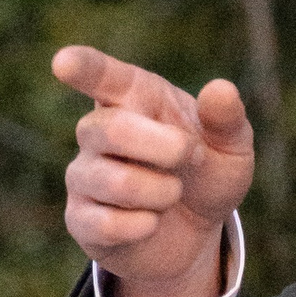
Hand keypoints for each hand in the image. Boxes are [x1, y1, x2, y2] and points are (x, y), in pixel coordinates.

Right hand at [52, 44, 253, 296]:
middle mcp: (98, 131)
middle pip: (111, 129)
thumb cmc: (207, 176)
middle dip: (163, 148)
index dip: (84, 68)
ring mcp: (84, 174)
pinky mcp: (79, 218)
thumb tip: (221, 89)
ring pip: (114, 181)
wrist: (194, 234)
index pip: (103, 76)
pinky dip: (142, 226)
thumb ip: (226, 120)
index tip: (63, 62)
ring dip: (161, 192)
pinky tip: (150, 223)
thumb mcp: (231, 149)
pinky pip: (105, 224)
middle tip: (193, 157)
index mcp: (135, 99)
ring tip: (173, 194)